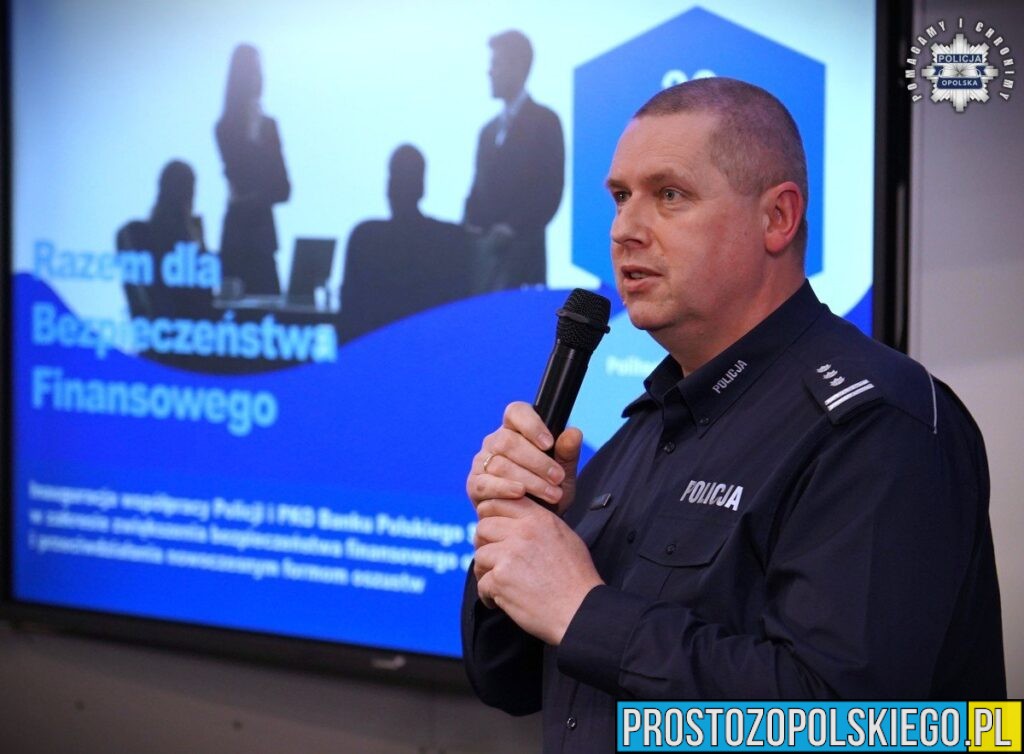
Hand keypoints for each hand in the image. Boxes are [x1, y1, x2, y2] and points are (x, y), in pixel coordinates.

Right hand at [467, 402, 582, 515]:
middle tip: (558, 478)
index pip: (516, 412)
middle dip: (537, 461)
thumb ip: (567, 454)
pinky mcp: (474, 484)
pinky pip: (485, 483)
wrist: (532, 523)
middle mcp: (495, 442)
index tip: (549, 443)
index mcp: (515, 430)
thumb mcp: (563, 475)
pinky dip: (504, 489)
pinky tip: (521, 494)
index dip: (531, 424)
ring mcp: (482, 462)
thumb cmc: (546, 492)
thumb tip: (573, 433)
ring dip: (529, 479)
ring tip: (552, 493)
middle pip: (508, 441)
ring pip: (500, 463)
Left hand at [473, 498, 602, 645]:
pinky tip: (500, 600)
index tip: (493, 531)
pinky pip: (481, 583)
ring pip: (480, 556)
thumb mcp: (566, 537)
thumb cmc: (577, 578)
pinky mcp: (500, 579)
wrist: (580, 610)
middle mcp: (522, 532)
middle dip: (485, 544)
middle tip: (493, 560)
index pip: (499, 502)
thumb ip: (539, 524)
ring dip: (485, 571)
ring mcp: (509, 555)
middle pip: (483, 527)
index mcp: (538, 519)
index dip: (490, 515)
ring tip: (499, 583)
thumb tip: (517, 522)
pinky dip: (488, 595)